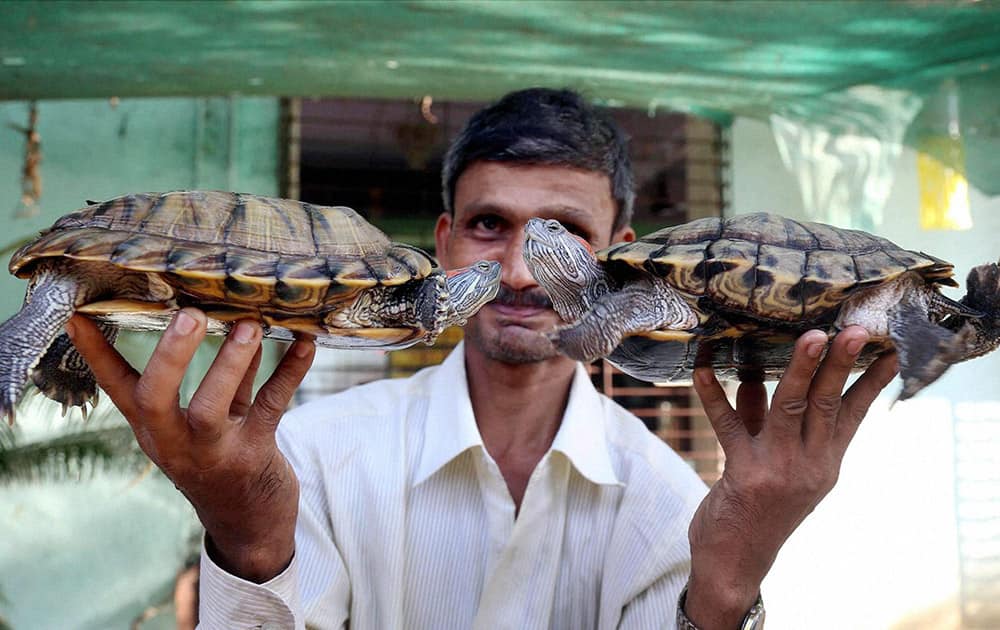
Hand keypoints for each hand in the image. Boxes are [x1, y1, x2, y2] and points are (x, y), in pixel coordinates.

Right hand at [66, 308, 315, 581]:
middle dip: (171, 356)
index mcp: (153, 427)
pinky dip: (289, 374)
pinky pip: (270, 408)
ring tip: (250, 323)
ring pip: (212, 407)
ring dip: (231, 363)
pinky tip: (306, 346)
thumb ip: (218, 376)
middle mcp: (174, 440)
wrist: (249, 522)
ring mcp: (213, 452)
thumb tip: (233, 317)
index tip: (78, 316)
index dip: (97, 353)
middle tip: (190, 314)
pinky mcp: (253, 455)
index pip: (118, 387)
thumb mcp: (206, 420)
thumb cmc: (223, 456)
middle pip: (156, 398)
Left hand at [684, 326, 897, 628]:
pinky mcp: (744, 473)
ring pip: (791, 408)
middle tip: (850, 330)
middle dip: (840, 365)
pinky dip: (715, 394)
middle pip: (828, 405)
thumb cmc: (755, 508)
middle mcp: (809, 465)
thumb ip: (765, 418)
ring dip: (800, 370)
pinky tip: (703, 369)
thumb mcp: (775, 464)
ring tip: (809, 337)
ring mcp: (778, 470)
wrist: (734, 562)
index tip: (890, 349)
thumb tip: (757, 374)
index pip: (854, 415)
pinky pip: (729, 425)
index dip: (871, 382)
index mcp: (824, 463)